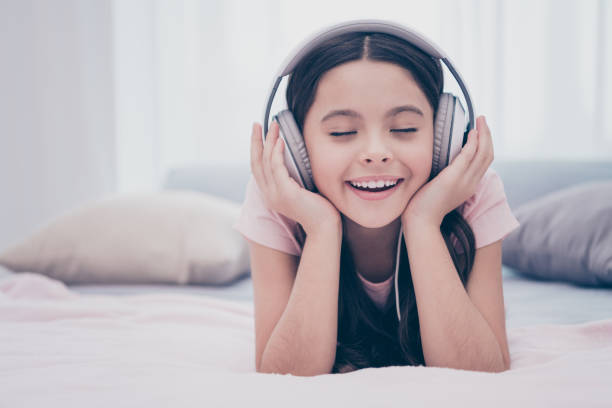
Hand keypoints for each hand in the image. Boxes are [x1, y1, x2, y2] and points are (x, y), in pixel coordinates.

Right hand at [250, 120, 341, 234]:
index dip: (256, 149)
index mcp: (270, 194)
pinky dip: (277, 153)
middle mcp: (268, 195)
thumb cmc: (318, 208)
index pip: (257, 168)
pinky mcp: (285, 193)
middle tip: (257, 124)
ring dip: (269, 141)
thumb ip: (292, 177)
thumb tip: (294, 159)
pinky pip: (277, 168)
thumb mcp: (301, 189)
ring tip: (274, 125)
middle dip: (256, 141)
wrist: (325, 226)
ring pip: (266, 162)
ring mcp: (275, 195)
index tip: (259, 132)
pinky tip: (281, 141)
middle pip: (256, 163)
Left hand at [401, 116, 493, 227]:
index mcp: (469, 185)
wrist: (420, 221)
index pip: (484, 162)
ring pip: (483, 154)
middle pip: (488, 155)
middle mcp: (471, 183)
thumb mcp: (440, 188)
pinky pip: (468, 157)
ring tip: (480, 119)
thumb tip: (441, 162)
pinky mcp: (453, 179)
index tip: (480, 131)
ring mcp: (464, 181)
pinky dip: (473, 143)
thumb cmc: (424, 205)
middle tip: (482, 119)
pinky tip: (472, 132)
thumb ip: (446, 176)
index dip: (485, 144)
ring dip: (483, 134)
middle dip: (488, 135)